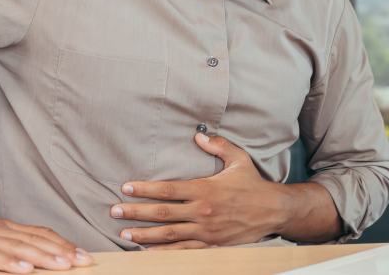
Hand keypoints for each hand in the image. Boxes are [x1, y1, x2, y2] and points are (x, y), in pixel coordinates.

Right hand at [0, 210, 92, 272]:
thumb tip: (33, 258)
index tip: (82, 254)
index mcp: (4, 228)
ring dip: (43, 257)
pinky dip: (10, 263)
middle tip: (83, 261)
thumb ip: (8, 246)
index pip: (39, 234)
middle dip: (62, 251)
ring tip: (64, 265)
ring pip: (18, 248)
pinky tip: (25, 269)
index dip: (62, 243)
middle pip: (35, 240)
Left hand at [110, 133, 290, 249]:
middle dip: (135, 212)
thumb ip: (217, 146)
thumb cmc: (254, 184)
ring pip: (169, 234)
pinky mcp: (212, 245)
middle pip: (161, 213)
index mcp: (205, 189)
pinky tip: (147, 252)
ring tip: (124, 235)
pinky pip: (183, 251)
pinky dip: (164, 252)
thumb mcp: (238, 159)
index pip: (167, 189)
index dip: (144, 188)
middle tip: (114, 212)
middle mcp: (202, 211)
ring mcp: (206, 231)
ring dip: (144, 235)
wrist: (274, 210)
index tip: (125, 187)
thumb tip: (197, 135)